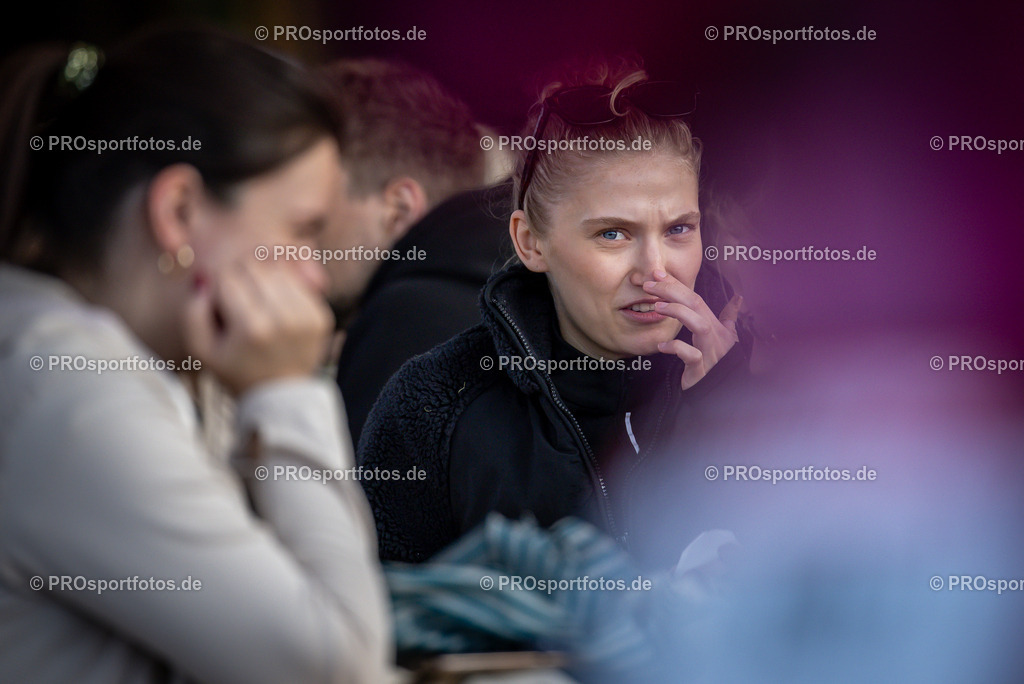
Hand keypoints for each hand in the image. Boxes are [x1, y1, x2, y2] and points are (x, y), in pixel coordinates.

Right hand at [184, 260, 333, 395]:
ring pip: (278, 271)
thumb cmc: (236, 372)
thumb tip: (204, 279)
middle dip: (241, 279)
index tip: (221, 305)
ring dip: (263, 280)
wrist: (280, 397)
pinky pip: (299, 283)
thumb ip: (193, 313)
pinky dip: (285, 289)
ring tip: (257, 303)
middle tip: (239, 301)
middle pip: (255, 268)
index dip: (219, 288)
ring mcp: (306, 317)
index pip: (228, 278)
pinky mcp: (321, 316)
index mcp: (251, 328)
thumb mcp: (202, 351)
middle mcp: (283, 320)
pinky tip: (276, 307)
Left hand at [644, 270, 740, 389]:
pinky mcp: (701, 370)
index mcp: (717, 327)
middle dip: (673, 290)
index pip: (695, 299)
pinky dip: (678, 348)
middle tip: (650, 284)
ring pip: (699, 326)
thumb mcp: (726, 338)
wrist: (720, 393)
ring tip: (658, 307)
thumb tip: (739, 298)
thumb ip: (729, 317)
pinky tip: (662, 346)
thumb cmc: (720, 364)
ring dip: (679, 312)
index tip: (657, 274)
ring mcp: (710, 353)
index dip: (677, 285)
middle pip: (697, 305)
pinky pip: (692, 356)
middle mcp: (716, 337)